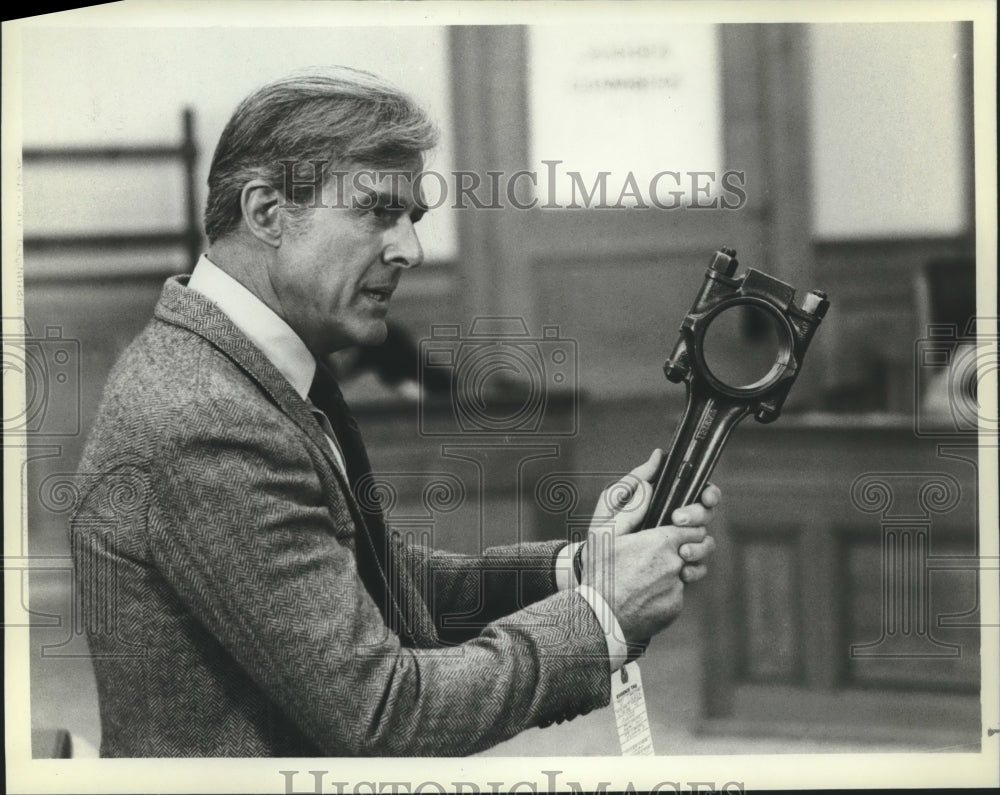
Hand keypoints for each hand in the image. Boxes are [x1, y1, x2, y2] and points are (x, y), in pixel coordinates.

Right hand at [581, 460, 719, 642]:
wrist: (597, 616)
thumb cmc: (599, 569)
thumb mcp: (608, 529)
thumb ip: (634, 500)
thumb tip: (652, 475)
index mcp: (662, 541)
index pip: (696, 526)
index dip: (689, 523)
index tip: (677, 524)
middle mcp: (676, 564)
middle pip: (701, 547)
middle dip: (690, 543)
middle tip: (670, 546)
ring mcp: (677, 588)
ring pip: (693, 571)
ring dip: (681, 567)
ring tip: (656, 568)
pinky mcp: (675, 608)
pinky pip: (679, 593)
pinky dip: (667, 590)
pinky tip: (646, 590)